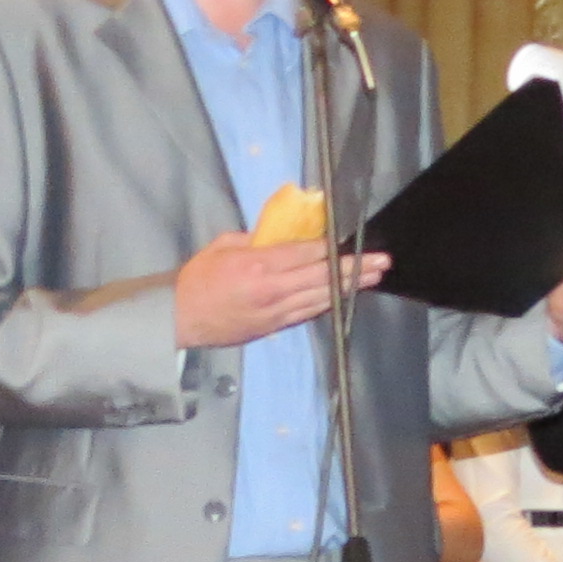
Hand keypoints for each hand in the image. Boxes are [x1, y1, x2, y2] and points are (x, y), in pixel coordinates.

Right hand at [173, 233, 378, 349]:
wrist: (180, 319)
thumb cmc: (198, 279)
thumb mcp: (224, 246)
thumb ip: (255, 240)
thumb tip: (280, 234)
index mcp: (259, 265)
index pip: (305, 253)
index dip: (332, 247)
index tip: (352, 242)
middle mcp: (273, 290)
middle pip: (323, 276)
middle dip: (355, 268)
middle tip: (382, 262)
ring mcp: (276, 311)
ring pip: (321, 297)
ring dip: (350, 287)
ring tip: (373, 277)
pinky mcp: (274, 326)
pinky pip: (308, 312)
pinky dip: (328, 302)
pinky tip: (344, 295)